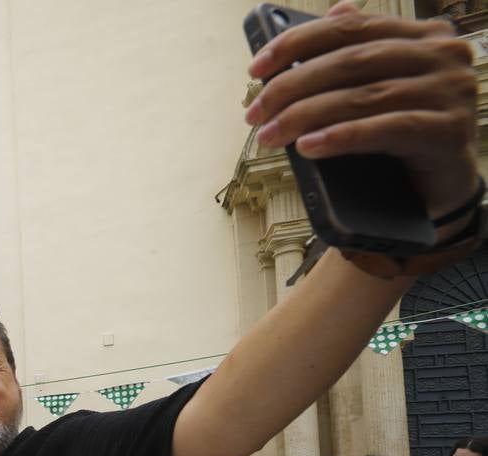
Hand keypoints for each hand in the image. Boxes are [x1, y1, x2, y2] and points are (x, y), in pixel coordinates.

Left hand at [246, 2, 476, 222]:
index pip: (350, 27)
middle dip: (292, 87)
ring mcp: (452, 91)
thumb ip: (360, 52)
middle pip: (351, 62)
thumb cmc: (401, 137)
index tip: (255, 69)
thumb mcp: (376, 91)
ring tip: (269, 136)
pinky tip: (308, 147)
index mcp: (422, 35)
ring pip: (363, 96)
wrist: (442, 188)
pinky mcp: (450, 131)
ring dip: (305, 116)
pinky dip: (342, 137)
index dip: (297, 43)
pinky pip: (387, 128)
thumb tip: (336, 10)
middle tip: (254, 114)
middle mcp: (443, 55)